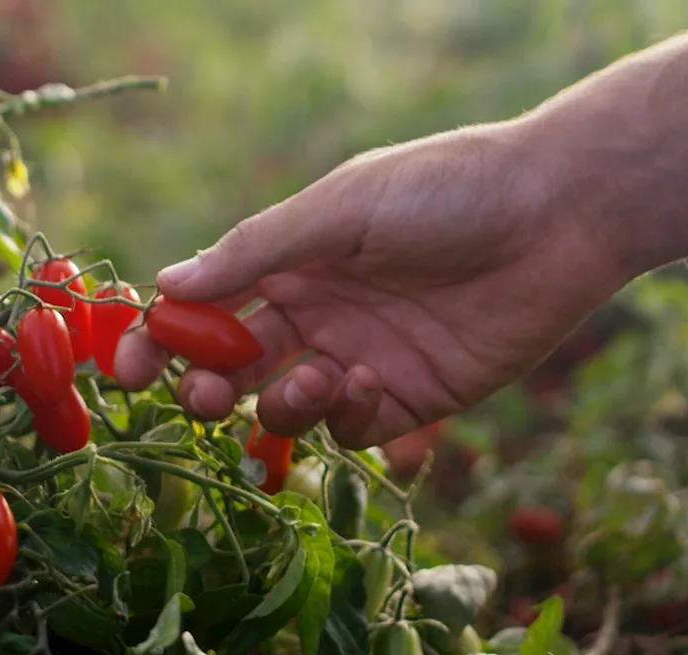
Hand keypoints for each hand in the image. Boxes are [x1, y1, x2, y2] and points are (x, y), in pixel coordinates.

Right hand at [114, 121, 627, 448]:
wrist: (558, 214)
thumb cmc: (444, 190)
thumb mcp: (340, 210)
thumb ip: (255, 252)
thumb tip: (165, 285)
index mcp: (290, 262)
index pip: (206, 309)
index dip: (162, 340)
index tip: (129, 370)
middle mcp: (317, 314)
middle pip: (236, 368)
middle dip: (208, 386)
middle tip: (201, 394)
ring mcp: (360, 358)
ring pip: (289, 407)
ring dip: (284, 404)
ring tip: (318, 377)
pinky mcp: (410, 399)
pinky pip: (354, 430)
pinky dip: (349, 416)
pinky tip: (371, 380)